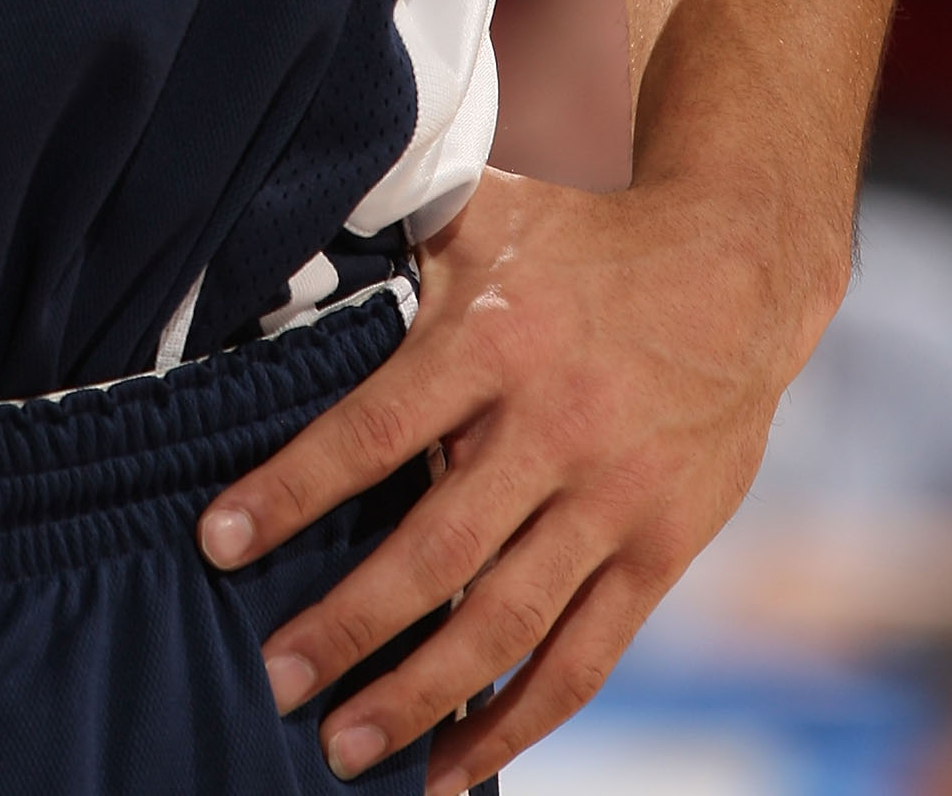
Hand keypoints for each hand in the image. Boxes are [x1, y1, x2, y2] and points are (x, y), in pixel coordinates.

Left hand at [194, 170, 827, 787]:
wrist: (733, 275)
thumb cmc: (581, 242)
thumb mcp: (487, 212)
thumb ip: (394, 226)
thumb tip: (287, 219)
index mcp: (493, 342)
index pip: (376, 428)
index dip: (294, 489)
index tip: (218, 543)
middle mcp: (551, 428)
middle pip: (436, 550)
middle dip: (348, 623)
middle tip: (275, 680)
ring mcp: (611, 500)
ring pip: (507, 622)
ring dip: (423, 695)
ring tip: (347, 749)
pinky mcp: (659, 553)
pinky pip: (583, 655)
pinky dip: (519, 720)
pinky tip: (455, 766)